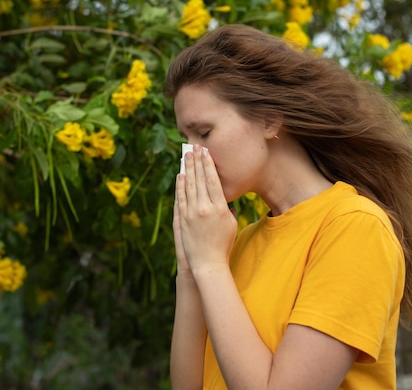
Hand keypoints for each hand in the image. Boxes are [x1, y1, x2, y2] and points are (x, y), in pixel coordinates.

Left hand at [175, 145, 236, 273]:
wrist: (208, 263)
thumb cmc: (224, 245)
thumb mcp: (232, 225)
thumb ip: (228, 209)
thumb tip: (225, 198)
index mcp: (220, 208)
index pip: (213, 180)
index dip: (208, 164)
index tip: (206, 152)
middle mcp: (205, 208)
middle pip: (200, 179)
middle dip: (197, 162)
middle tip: (194, 148)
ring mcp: (192, 213)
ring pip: (189, 186)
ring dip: (187, 170)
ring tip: (186, 156)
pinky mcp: (183, 219)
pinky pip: (181, 198)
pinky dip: (180, 186)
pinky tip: (180, 176)